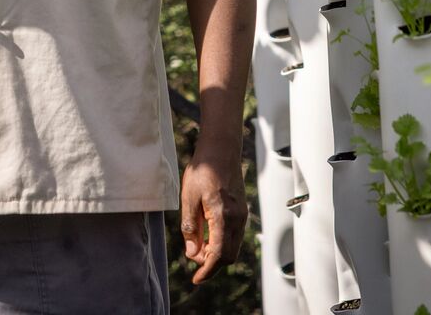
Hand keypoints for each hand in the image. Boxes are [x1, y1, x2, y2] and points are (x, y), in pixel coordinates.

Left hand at [179, 143, 247, 284]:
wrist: (220, 150)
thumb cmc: (203, 171)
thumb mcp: (188, 198)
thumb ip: (190, 227)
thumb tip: (192, 253)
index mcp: (223, 216)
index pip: (219, 254)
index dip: (207, 271)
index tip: (196, 279)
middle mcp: (237, 219)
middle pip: (229, 255)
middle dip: (212, 264)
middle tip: (193, 259)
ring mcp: (242, 215)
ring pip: (233, 247)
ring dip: (217, 254)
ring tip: (197, 246)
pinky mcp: (241, 211)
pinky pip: (234, 236)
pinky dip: (222, 243)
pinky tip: (207, 236)